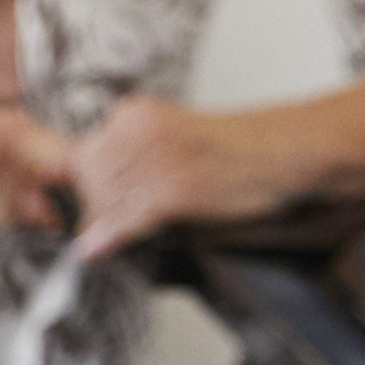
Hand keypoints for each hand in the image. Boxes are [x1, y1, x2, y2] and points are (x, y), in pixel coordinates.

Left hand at [69, 96, 253, 259]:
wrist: (281, 149)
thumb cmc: (233, 150)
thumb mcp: (169, 139)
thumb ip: (130, 158)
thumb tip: (94, 193)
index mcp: (133, 113)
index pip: (83, 156)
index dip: (84, 188)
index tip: (89, 209)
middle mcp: (137, 130)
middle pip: (87, 180)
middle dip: (93, 208)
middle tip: (107, 227)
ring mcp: (154, 157)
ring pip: (103, 201)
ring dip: (104, 225)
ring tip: (113, 238)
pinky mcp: (173, 187)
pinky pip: (127, 218)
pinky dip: (111, 238)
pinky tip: (98, 250)